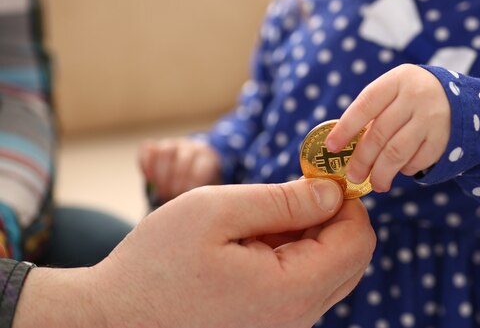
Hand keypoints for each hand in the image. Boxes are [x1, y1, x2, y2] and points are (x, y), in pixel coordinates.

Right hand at [14, 179, 374, 327]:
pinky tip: (253, 238)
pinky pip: (303, 281)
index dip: (345, 199)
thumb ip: (284, 201)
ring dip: (308, 232)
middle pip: (350, 256)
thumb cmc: (157, 263)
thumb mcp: (217, 211)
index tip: (316, 174)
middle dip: (330, 214)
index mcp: (291, 290)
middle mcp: (298, 316)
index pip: (357, 240)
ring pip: (328, 268)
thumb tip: (332, 191)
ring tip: (259, 216)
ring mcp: (286, 323)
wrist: (115, 319)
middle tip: (289, 189)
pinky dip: (292, 251)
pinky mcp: (271, 322)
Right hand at [139, 137, 221, 200]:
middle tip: (169, 198)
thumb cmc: (200, 185)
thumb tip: (191, 213)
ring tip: (160, 192)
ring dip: (160, 174)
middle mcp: (191, 148)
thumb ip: (200, 197)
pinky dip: (145, 164)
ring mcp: (173, 145)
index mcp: (207, 158)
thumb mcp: (206, 189)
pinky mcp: (156, 146)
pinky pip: (147, 149)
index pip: (200, 169)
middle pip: (182, 159)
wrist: (193, 165)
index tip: (184, 201)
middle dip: (174, 182)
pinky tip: (149, 179)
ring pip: (165, 152)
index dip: (190, 185)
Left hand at [326, 64, 450, 191]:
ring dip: (381, 172)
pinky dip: (405, 169)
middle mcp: (416, 96)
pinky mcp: (445, 138)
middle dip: (362, 159)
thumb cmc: (412, 99)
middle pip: (379, 133)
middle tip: (352, 176)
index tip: (331, 148)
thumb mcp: (395, 92)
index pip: (365, 104)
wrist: (460, 99)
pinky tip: (400, 170)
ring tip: (375, 183)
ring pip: (397, 152)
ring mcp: (432, 117)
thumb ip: (373, 112)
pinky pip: (418, 160)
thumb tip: (343, 146)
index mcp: (397, 80)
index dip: (345, 128)